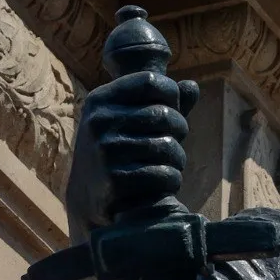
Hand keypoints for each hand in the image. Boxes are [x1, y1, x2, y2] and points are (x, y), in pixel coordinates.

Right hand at [65, 71, 199, 234]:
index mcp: (100, 100)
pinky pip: (164, 174)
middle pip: (165, 114)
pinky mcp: (114, 181)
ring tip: (169, 164)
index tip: (172, 110)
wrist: (87, 198)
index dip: (172, 95)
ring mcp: (105, 151)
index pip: (152, 81)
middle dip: (180, 130)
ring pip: (168, 146)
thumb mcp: (132, 120)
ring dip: (178, 158)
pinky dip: (172, 180)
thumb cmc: (119, 150)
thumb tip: (192, 86)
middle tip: (174, 143)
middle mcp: (99, 122)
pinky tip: (163, 183)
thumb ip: (164, 103)